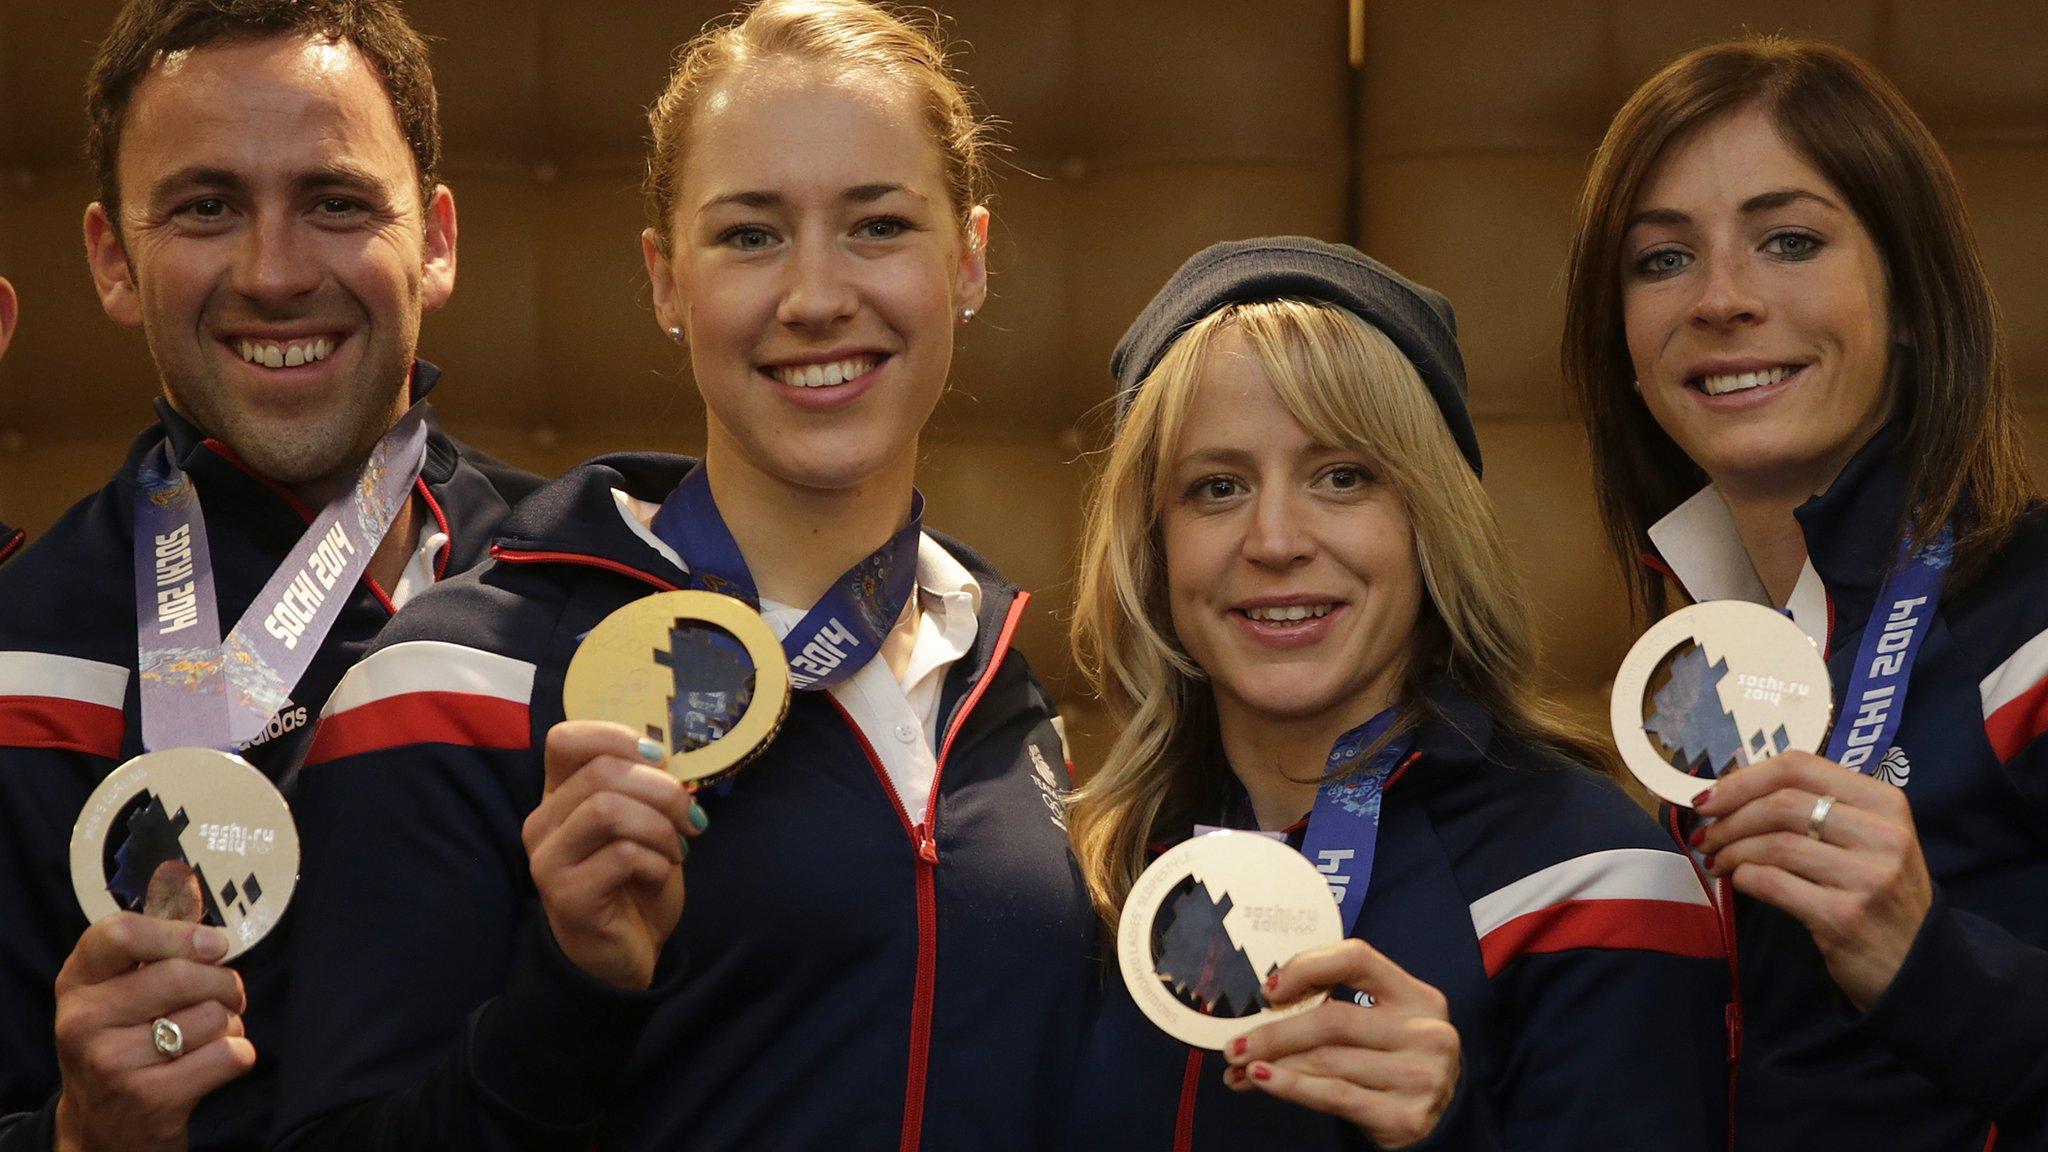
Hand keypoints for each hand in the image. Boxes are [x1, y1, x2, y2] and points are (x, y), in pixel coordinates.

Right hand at [52, 914, 254, 1151]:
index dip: (180, 932)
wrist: (104, 1130)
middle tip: (228, 995)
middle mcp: (84, 1022)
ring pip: (211, 1015)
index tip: (214, 945)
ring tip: (209, 1036)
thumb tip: (209, 924)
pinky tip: (215, 1062)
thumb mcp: (115, 996)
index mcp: (77, 983)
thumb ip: (153, 954)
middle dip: (224, 982)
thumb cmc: (124, 1045)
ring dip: (230, 1022)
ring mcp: (113, 1063)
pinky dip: (239, 1053)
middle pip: (181, 974)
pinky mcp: (151, 1099)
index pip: (121, 933)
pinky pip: (229, 1053)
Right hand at [523, 721, 704, 989]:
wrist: (625, 954)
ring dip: (660, 826)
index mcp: (559, 795)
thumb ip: (646, 786)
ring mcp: (549, 860)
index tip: (659, 759)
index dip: (617, 737)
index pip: (565, 739)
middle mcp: (543, 822)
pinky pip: (622, 855)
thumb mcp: (644, 822)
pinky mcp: (566, 895)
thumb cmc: (636, 881)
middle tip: (690, 817)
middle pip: (601, 772)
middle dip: (661, 789)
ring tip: (677, 849)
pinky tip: (660, 874)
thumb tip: (671, 752)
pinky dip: (657, 860)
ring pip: (608, 809)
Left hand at [1222, 939, 1459, 1148]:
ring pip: (1327, 1060)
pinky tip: (1262, 1081)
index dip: (1307, 967)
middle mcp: (1425, 1032)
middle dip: (1275, 1031)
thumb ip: (1340, 1005)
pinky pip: (1333, 1095)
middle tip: (1235, 1043)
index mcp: (1417, 995)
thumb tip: (1266, 1003)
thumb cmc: (1396, 1060)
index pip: (1357, 959)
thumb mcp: (1384, 1022)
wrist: (1442, 1118)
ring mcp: (1419, 1076)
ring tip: (1239, 1067)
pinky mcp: (1404, 1116)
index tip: (1269, 989)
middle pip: (1334, 1019)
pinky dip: (1290, 1086)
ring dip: (1273, 1063)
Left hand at [1695, 749, 1932, 1008]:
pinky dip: (1743, 877)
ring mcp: (1867, 876)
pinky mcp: (1844, 916)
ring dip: (1730, 850)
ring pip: (1773, 844)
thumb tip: (1732, 789)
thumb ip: (1816, 807)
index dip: (1743, 779)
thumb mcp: (1866, 839)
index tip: (1709, 797)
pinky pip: (1771, 883)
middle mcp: (1882, 834)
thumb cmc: (1878, 892)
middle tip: (1706, 834)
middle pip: (1780, 804)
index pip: (1799, 767)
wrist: (1918, 964)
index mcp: (1884, 802)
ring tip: (1716, 860)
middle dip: (1729, 818)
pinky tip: (1737, 880)